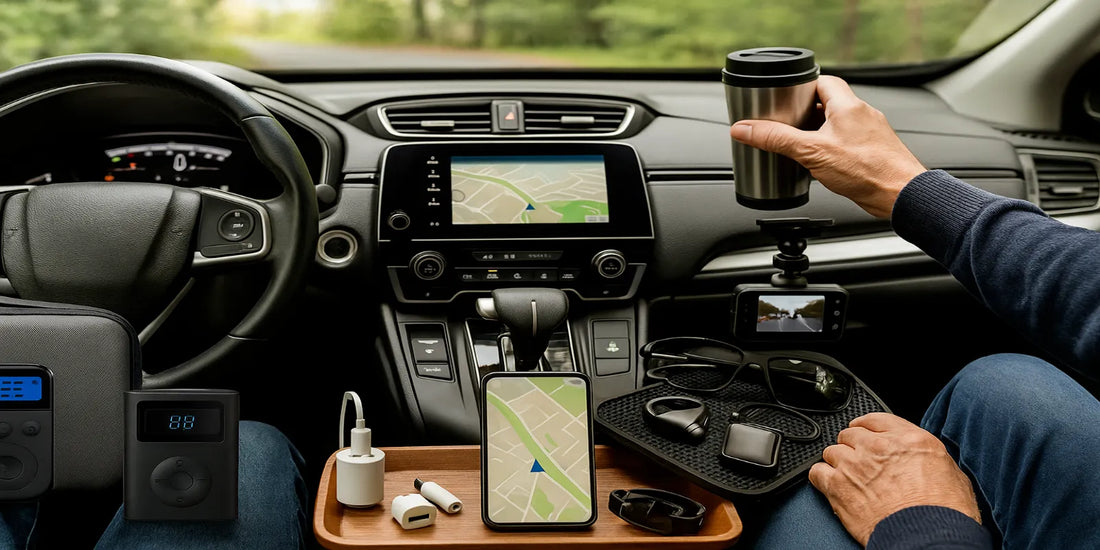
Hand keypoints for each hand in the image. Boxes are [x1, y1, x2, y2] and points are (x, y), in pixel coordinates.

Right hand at [729, 75, 925, 217]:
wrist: (899, 194)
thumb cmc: (867, 170)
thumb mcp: (811, 152)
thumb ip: (776, 138)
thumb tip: (745, 128)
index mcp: (848, 104)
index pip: (821, 80)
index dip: (801, 86)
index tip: (785, 96)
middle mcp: (862, 114)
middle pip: (827, 102)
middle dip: (805, 113)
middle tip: (787, 124)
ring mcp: (870, 133)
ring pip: (837, 124)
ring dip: (818, 133)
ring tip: (801, 146)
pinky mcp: (873, 151)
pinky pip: (847, 142)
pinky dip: (832, 148)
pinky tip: (823, 164)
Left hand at [809, 412, 980, 545]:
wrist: (929, 536)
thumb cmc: (944, 512)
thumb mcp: (951, 472)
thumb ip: (927, 456)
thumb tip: (921, 459)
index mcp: (909, 439)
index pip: (875, 419)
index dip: (866, 427)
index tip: (863, 433)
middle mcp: (879, 447)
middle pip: (850, 434)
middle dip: (852, 447)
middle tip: (858, 462)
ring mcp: (855, 465)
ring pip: (832, 452)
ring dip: (838, 463)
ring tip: (847, 477)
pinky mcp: (838, 487)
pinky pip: (818, 473)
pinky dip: (822, 478)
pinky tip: (830, 485)